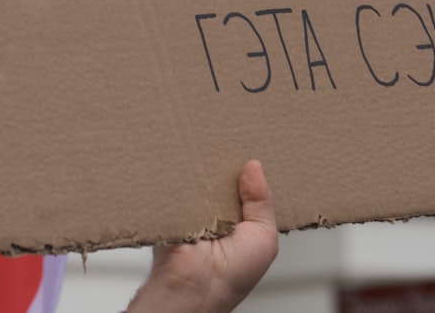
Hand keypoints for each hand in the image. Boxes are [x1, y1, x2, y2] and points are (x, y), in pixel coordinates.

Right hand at [126, 160, 278, 312]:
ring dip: (202, 168)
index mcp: (239, 220)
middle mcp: (215, 213)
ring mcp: (192, 209)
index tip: (249, 150)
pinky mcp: (171, 207)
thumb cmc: (233, 275)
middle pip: (221, 177)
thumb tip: (253, 167)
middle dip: (225, 164)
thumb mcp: (263, 236)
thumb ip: (261, 201)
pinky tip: (188, 165)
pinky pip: (177, 184)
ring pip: (198, 178)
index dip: (248, 170)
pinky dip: (181, 175)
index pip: (245, 186)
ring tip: (209, 154)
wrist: (195, 286)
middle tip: (229, 147)